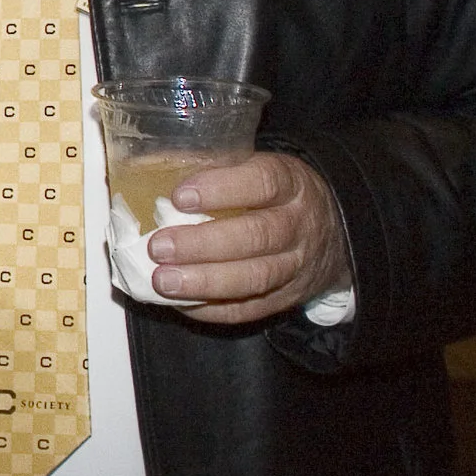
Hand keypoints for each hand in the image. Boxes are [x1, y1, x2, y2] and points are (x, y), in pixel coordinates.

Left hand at [147, 151, 351, 323]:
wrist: (332, 233)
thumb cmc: (274, 193)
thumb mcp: (255, 167)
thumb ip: (212, 166)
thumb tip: (143, 166)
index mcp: (290, 183)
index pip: (262, 183)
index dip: (220, 190)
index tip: (178, 197)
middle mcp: (298, 225)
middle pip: (256, 237)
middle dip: (203, 245)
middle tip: (158, 247)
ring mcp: (297, 265)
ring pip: (255, 278)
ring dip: (204, 282)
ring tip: (163, 281)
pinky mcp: (288, 298)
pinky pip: (252, 309)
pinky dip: (213, 309)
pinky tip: (180, 304)